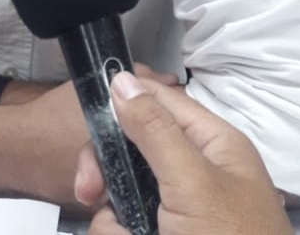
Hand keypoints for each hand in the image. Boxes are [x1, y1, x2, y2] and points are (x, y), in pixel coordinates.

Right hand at [75, 72, 293, 234]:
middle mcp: (194, 174)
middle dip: (106, 172)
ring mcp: (178, 214)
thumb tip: (122, 79)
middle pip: (132, 150)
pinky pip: (124, 230)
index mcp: (213, 146)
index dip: (124, 102)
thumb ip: (155, 130)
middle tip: (87, 192)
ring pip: (121, 196)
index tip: (86, 116)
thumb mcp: (193, 184)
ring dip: (112, 220)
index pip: (160, 102)